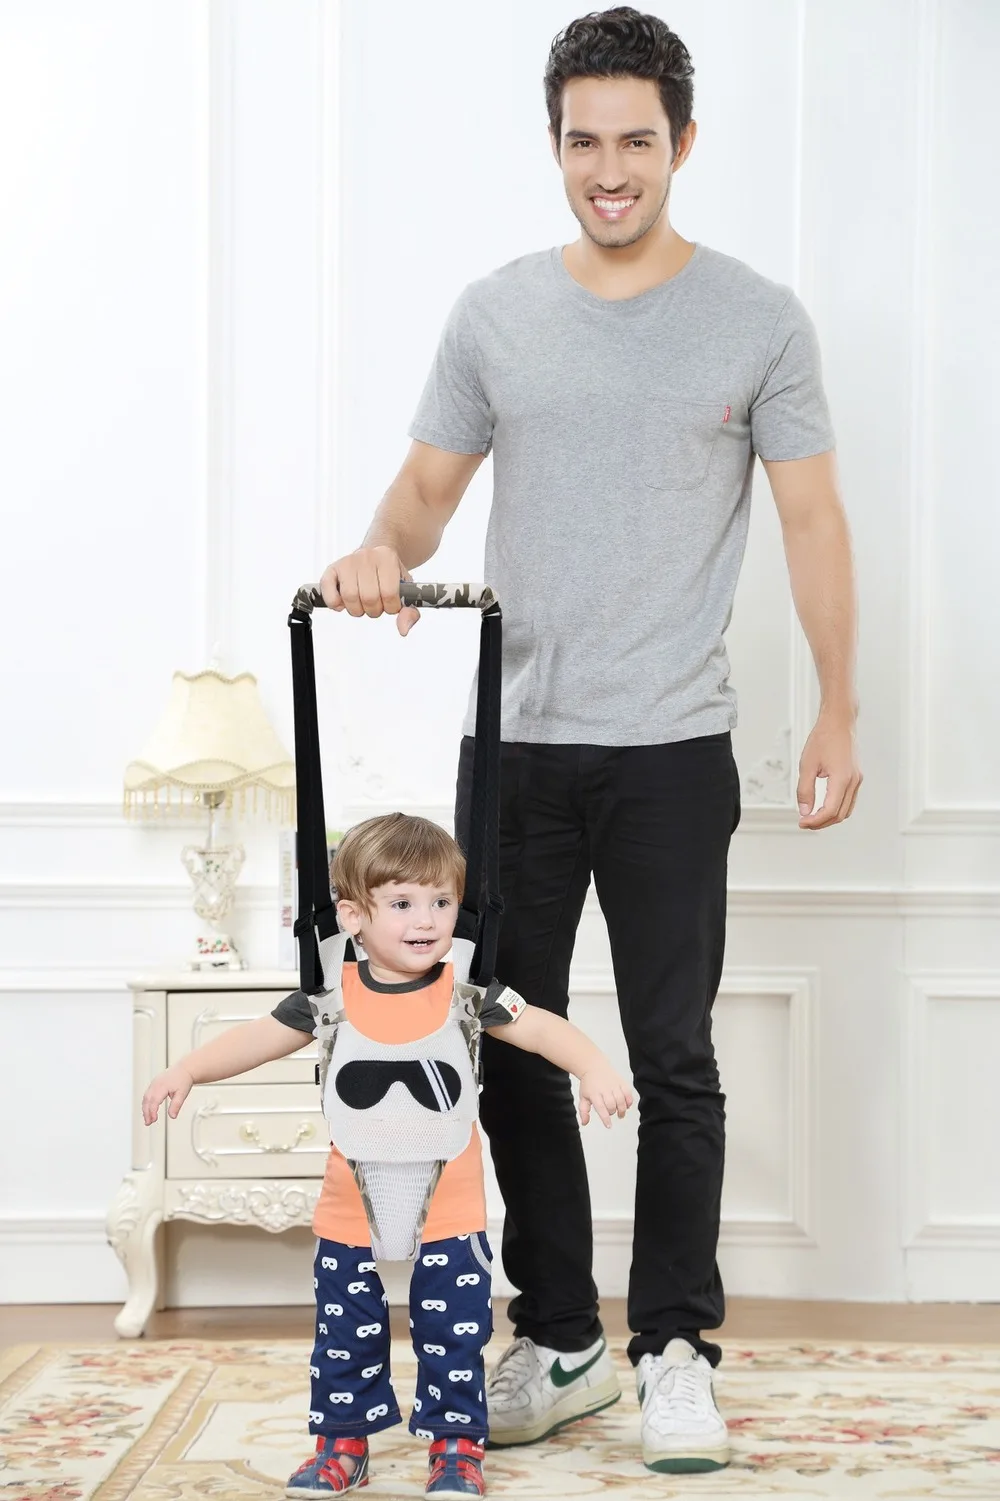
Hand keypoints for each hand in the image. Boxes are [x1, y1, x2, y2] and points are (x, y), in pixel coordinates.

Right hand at [142, 1066, 194, 1124]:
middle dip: (146, 1113)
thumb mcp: (182, 1094)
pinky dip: (146, 1103)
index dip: (152, 1112)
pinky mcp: (154, 1084)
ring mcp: (153, 1083)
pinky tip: (148, 1110)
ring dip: (145, 1109)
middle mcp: (156, 1084)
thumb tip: (172, 1116)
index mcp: (162, 1086)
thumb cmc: (183, 1080)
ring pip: (145, 1098)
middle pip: (147, 1100)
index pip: (154, 1101)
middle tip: (148, 1123)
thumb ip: (176, 1105)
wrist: (185, 1069)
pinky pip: (147, 1095)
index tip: (153, 1120)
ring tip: (148, 1119)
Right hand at [319, 546, 419, 636]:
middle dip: (374, 610)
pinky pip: (329, 592)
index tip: (390, 604)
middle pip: (368, 597)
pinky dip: (335, 604)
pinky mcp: (332, 569)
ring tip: (362, 604)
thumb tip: (403, 629)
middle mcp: (367, 556)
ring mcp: (348, 562)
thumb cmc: (390, 576)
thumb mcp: (405, 591)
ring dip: (357, 610)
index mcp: (387, 558)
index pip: (389, 593)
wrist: (377, 557)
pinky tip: (343, 603)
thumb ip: (409, 612)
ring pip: (350, 597)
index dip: (390, 607)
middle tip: (376, 605)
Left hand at [578, 1063, 633, 1127]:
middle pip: (612, 1104)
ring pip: (621, 1100)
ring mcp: (614, 1084)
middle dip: (612, 1112)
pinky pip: (628, 1093)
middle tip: (610, 1113)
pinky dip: (629, 1101)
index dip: (605, 1118)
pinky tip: (626, 1105)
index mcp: (594, 1093)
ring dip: (622, 1110)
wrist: (594, 1067)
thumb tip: (584, 1123)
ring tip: (620, 1114)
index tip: (609, 1126)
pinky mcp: (621, 1082)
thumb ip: (584, 1111)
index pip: (600, 1108)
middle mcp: (604, 1088)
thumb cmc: (589, 1084)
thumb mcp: (583, 1097)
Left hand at [797, 708, 861, 829]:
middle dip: (821, 822)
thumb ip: (804, 790)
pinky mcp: (856, 777)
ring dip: (829, 818)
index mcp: (842, 778)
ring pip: (846, 810)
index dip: (815, 820)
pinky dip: (836, 809)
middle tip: (804, 822)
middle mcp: (853, 781)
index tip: (802, 822)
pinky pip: (848, 801)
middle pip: (840, 814)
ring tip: (812, 817)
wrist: (839, 722)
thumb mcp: (807, 765)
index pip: (831, 810)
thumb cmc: (823, 738)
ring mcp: (857, 780)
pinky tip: (823, 808)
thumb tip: (804, 810)